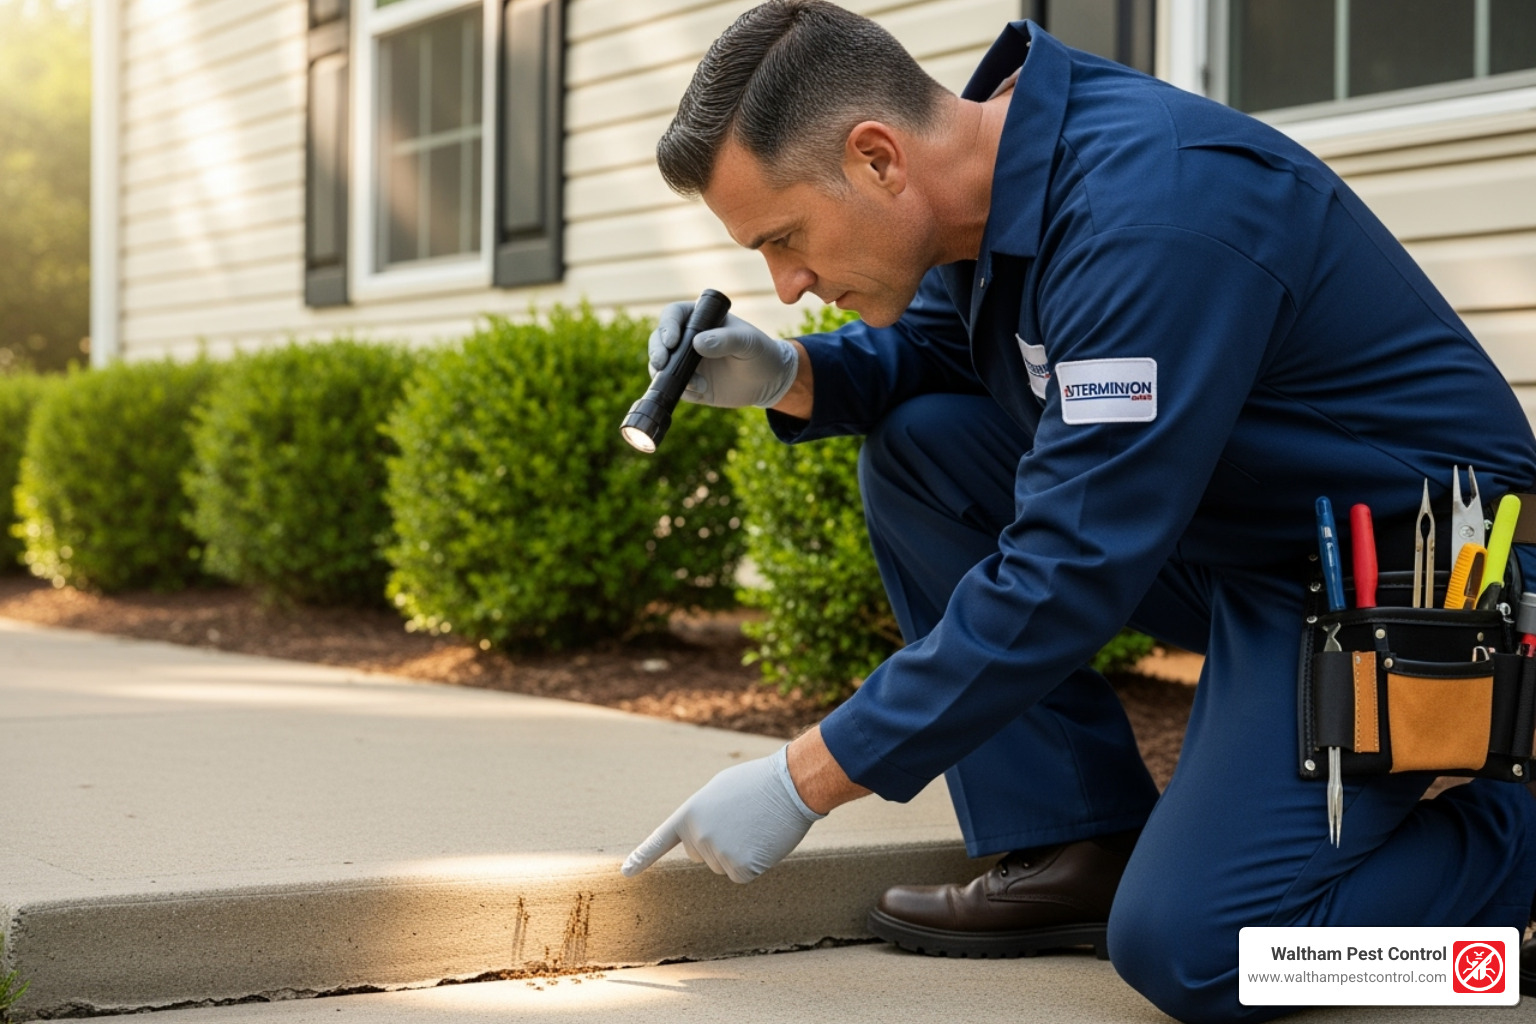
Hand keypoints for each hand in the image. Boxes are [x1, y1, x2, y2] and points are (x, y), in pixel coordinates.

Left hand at [621, 745, 824, 882]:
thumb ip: (702, 815)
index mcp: (689, 813)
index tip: (626, 873)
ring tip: (753, 826)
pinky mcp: (741, 868)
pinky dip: (754, 863)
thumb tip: (700, 839)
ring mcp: (718, 854)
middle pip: (701, 855)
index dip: (642, 858)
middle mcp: (698, 836)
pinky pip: (741, 874)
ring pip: (723, 865)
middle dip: (718, 842)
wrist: (788, 785)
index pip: (660, 841)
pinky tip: (762, 842)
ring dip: (739, 851)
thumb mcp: (718, 791)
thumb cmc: (757, 783)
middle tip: (740, 819)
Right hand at [647, 301, 799, 408]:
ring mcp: (686, 363)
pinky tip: (703, 391)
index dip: (667, 326)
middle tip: (662, 363)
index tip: (672, 341)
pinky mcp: (689, 384)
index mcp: (700, 319)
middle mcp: (687, 339)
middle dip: (657, 351)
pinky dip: (684, 391)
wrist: (769, 382)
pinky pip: (676, 388)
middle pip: (658, 340)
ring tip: (696, 383)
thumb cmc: (760, 353)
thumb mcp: (749, 343)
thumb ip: (727, 340)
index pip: (673, 315)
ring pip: (661, 366)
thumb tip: (697, 343)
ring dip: (668, 375)